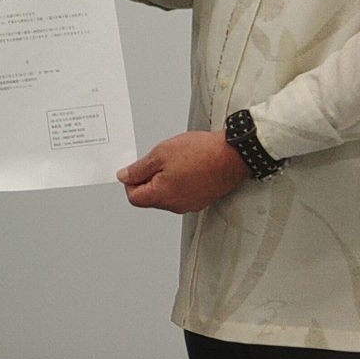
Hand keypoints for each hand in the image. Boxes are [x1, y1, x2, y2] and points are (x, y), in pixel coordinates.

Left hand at [118, 131, 249, 213]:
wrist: (233, 154)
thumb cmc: (202, 152)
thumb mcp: (161, 153)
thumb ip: (139, 168)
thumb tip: (125, 176)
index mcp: (162, 196)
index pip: (134, 197)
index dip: (131, 181)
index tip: (137, 168)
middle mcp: (175, 205)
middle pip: (150, 197)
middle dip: (149, 179)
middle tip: (160, 160)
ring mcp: (190, 204)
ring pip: (167, 195)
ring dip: (165, 180)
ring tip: (178, 161)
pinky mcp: (202, 200)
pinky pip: (182, 193)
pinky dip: (180, 181)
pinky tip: (189, 166)